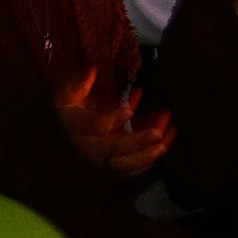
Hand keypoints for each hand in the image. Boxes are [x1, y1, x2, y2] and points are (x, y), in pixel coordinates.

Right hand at [53, 68, 173, 176]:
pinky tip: (169, 136)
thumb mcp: (69, 94)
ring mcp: (104, 159)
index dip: (113, 119)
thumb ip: (80, 84)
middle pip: (115, 148)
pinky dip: (154, 156)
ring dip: (148, 155)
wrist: (74, 129)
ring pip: (126, 165)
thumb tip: (92, 70)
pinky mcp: (117, 166)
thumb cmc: (74, 107)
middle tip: (156, 133)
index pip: (96, 126)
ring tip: (165, 140)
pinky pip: (136, 168)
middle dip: (137, 142)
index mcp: (78, 128)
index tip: (130, 110)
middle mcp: (90, 147)